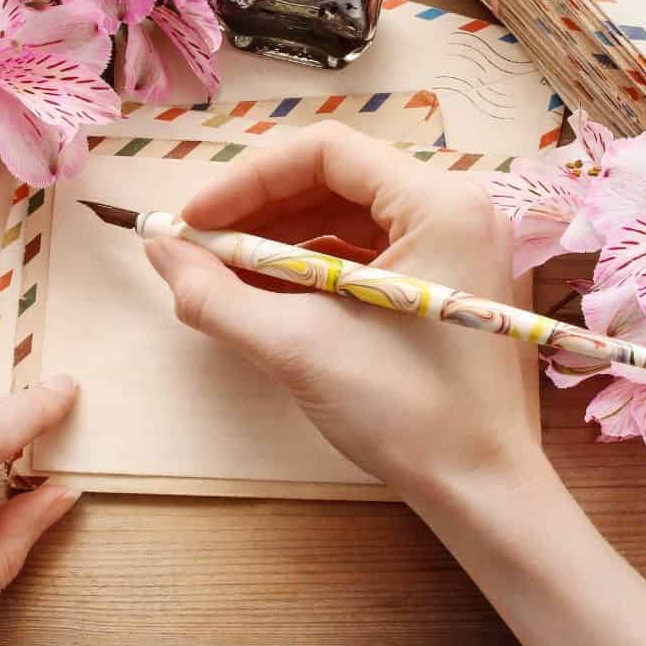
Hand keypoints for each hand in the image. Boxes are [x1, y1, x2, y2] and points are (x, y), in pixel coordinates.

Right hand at [145, 123, 645, 645]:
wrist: (486, 493)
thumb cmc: (410, 415)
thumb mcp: (298, 348)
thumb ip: (216, 294)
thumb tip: (159, 248)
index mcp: (440, 202)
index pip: (325, 152)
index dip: (247, 180)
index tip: (195, 221)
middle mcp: (459, 208)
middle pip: (338, 180)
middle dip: (260, 212)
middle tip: (200, 248)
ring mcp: (461, 247)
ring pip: (351, 218)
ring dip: (283, 242)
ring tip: (224, 275)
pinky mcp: (449, 284)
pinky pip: (371, 253)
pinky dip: (316, 270)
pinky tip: (269, 295)